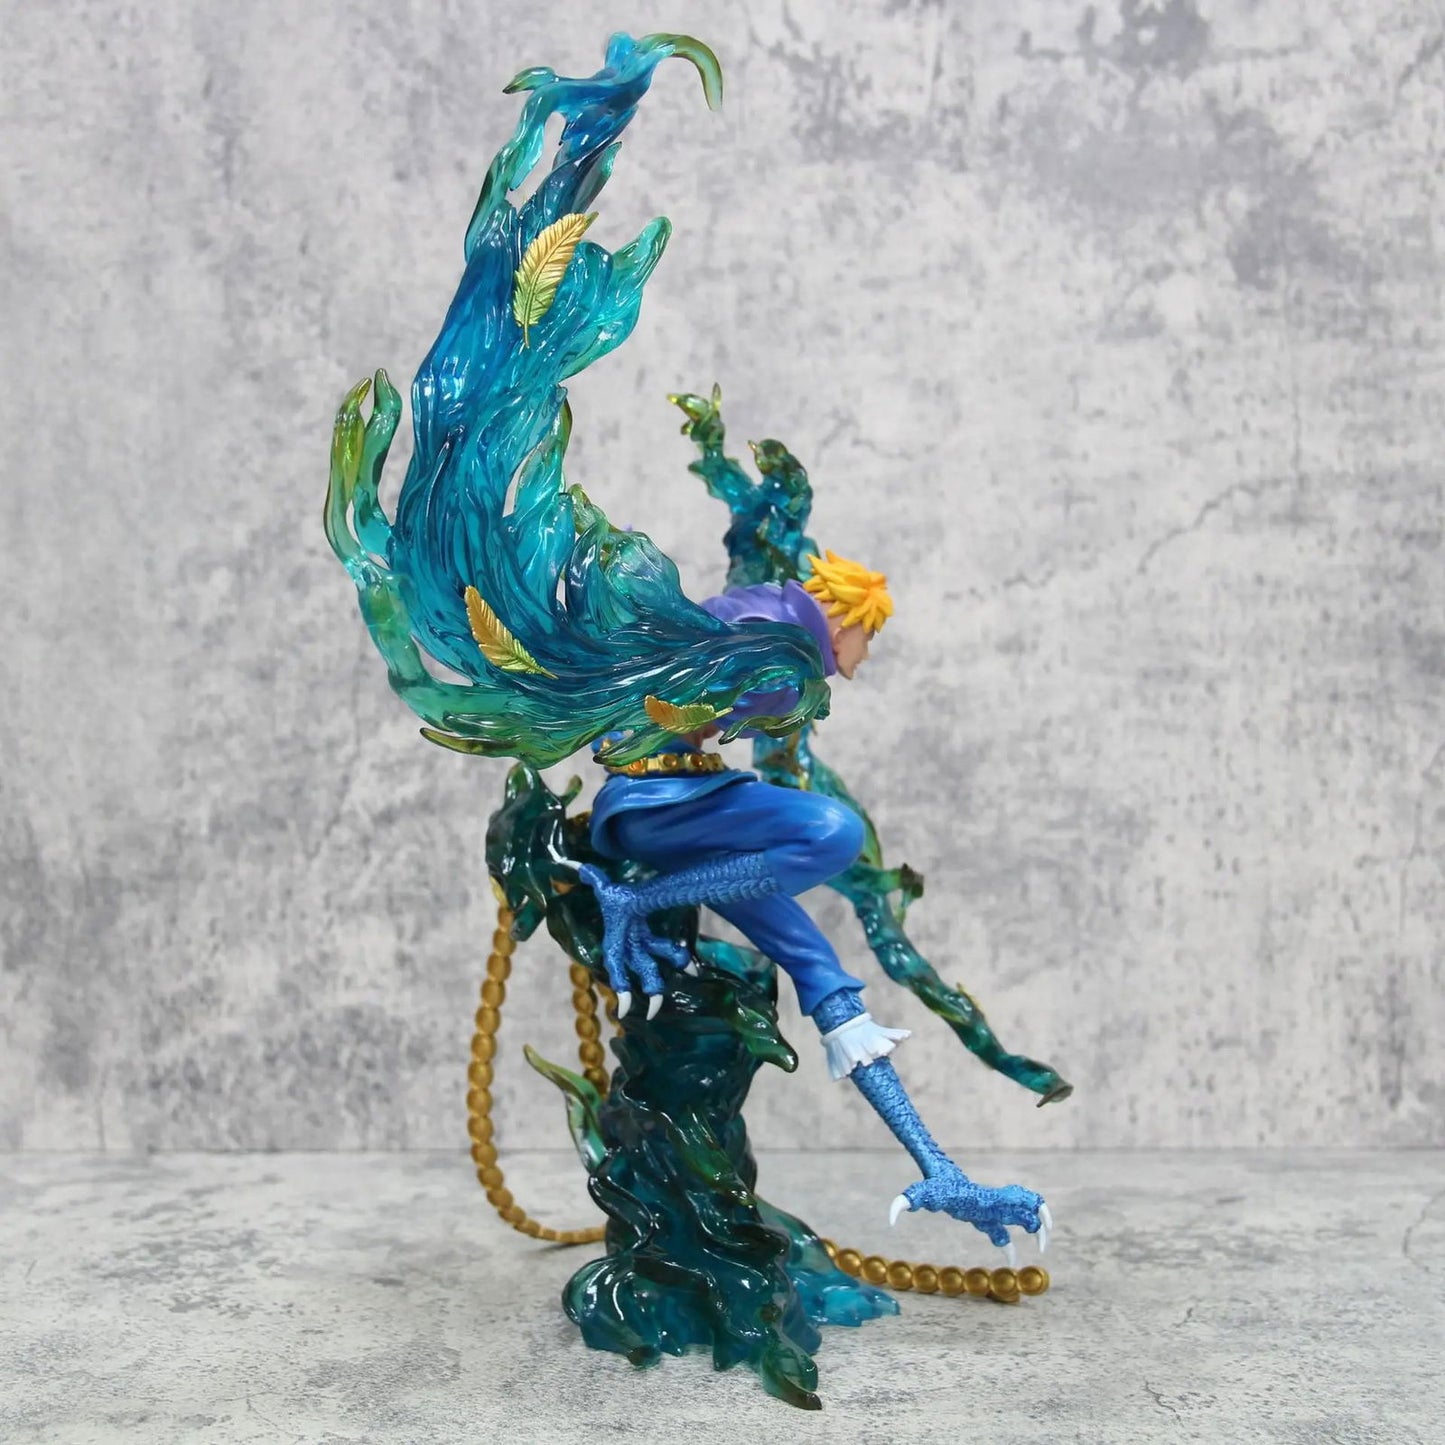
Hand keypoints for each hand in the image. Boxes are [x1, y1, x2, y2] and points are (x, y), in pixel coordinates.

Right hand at [577, 865, 694, 1018]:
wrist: (624, 900)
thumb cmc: (614, 897)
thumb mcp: (605, 888)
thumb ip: (592, 877)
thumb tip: (570, 862)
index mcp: (617, 941)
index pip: (616, 967)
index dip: (620, 987)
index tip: (623, 1011)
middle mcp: (631, 948)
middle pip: (641, 971)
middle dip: (650, 990)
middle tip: (655, 1010)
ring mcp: (645, 946)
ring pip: (658, 962)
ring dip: (673, 965)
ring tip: (690, 969)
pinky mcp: (656, 941)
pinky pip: (669, 950)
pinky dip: (681, 957)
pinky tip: (693, 963)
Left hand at [888, 1161, 1051, 1265]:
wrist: (934, 1177)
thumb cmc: (929, 1185)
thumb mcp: (917, 1193)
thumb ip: (903, 1202)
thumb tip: (891, 1219)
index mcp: (986, 1200)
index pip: (1016, 1200)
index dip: (1033, 1209)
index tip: (1039, 1225)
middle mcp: (994, 1203)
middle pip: (1026, 1207)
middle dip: (1041, 1222)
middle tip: (1044, 1242)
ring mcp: (991, 1209)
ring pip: (1020, 1218)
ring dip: (1032, 1230)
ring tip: (1039, 1248)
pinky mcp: (985, 1217)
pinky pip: (1004, 1231)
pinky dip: (1010, 1243)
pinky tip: (1011, 1259)